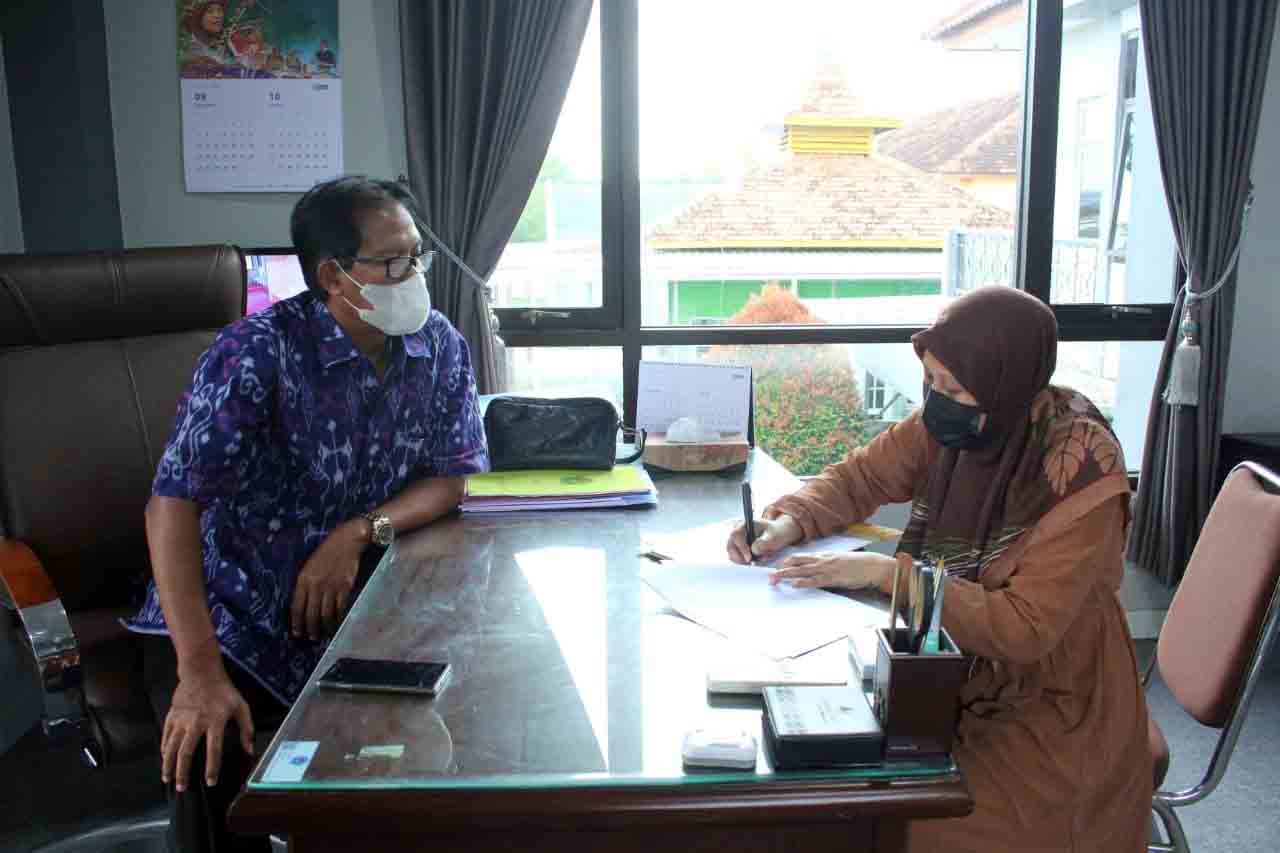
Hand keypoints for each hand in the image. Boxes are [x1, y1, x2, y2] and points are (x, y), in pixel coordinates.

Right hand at [161, 659, 252, 790]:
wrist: (201, 672)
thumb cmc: (223, 691)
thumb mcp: (241, 706)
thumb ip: (247, 729)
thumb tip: (250, 750)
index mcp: (215, 721)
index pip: (214, 750)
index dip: (212, 768)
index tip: (210, 782)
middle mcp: (196, 722)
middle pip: (186, 753)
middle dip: (183, 773)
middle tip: (183, 788)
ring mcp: (181, 719)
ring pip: (171, 747)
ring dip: (168, 765)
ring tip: (167, 779)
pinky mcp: (171, 716)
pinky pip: (165, 736)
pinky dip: (164, 750)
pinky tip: (164, 759)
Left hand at [291, 520, 364, 639]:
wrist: (347, 541)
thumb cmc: (327, 552)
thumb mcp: (309, 565)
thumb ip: (305, 583)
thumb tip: (304, 602)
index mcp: (303, 579)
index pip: (297, 607)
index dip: (296, 622)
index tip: (297, 632)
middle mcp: (316, 585)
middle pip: (311, 614)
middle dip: (310, 628)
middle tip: (311, 638)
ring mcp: (331, 587)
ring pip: (326, 614)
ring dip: (324, 627)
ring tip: (323, 634)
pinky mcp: (345, 588)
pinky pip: (340, 608)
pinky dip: (338, 618)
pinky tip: (336, 623)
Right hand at [726, 514, 802, 563]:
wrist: (779, 534)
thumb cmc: (777, 533)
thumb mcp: (774, 537)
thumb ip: (765, 543)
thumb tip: (753, 550)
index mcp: (745, 524)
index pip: (736, 534)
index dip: (741, 548)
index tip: (749, 558)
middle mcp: (738, 530)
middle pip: (730, 545)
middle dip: (739, 557)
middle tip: (750, 563)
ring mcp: (737, 539)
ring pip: (731, 552)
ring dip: (741, 560)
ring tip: (755, 561)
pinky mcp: (738, 548)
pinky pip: (735, 557)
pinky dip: (742, 561)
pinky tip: (753, 561)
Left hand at [768, 551, 896, 590]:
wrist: (872, 565)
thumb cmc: (857, 564)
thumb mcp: (838, 560)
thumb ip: (825, 563)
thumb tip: (814, 568)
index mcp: (822, 555)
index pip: (799, 557)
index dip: (785, 562)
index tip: (774, 567)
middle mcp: (822, 560)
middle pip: (796, 562)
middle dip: (781, 568)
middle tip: (768, 575)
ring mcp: (826, 568)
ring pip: (801, 570)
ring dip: (786, 574)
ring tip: (774, 578)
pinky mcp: (833, 578)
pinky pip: (815, 580)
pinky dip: (803, 582)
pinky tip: (794, 584)